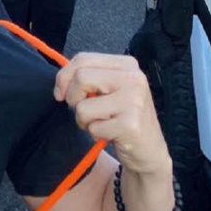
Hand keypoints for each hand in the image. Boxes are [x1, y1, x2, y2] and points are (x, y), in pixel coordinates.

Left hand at [55, 53, 169, 176]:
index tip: (60, 93)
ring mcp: (134, 101)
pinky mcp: (130, 125)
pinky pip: (93, 128)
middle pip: (81, 78)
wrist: (149, 151)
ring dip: (85, 121)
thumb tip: (61, 83)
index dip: (64, 77)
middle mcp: (134, 78)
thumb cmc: (123, 117)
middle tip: (84, 111)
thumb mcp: (110, 90)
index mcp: (127, 65)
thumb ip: (89, 78)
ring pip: (83, 107)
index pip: (83, 58)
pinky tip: (112, 134)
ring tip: (103, 124)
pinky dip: (95, 134)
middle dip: (73, 99)